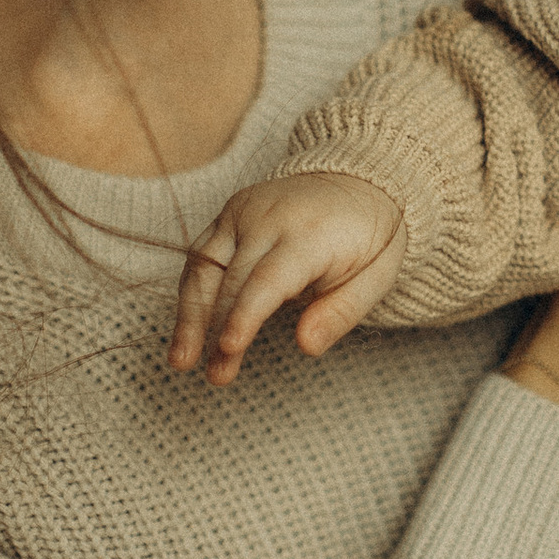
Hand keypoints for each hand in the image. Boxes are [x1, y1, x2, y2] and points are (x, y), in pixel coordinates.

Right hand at [170, 175, 408, 386]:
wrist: (357, 181)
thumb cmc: (369, 238)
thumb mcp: (377, 277)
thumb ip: (342, 313)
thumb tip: (307, 347)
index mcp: (309, 233)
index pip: (267, 279)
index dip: (245, 315)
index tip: (228, 348)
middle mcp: (268, 216)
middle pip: (231, 278)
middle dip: (217, 329)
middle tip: (217, 376)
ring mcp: (243, 210)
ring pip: (203, 265)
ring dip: (189, 315)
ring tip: (181, 360)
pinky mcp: (227, 212)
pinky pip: (201, 256)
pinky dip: (192, 294)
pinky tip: (188, 331)